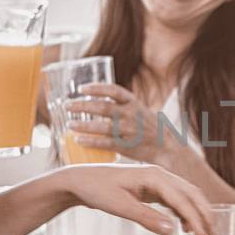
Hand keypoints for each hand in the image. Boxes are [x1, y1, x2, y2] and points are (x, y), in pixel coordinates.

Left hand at [56, 163, 213, 234]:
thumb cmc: (97, 190)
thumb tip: (171, 230)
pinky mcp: (151, 187)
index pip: (182, 198)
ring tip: (203, 233)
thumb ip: (146, 218)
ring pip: (185, 195)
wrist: (80, 180)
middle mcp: (159, 174)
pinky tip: (186, 226)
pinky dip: (184, 211)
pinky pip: (175, 198)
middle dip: (203, 213)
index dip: (195, 217)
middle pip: (191, 193)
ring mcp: (156, 180)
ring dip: (196, 212)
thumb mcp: (120, 206)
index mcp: (154, 175)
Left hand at [62, 83, 176, 163]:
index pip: (114, 90)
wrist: (167, 147)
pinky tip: (78, 140)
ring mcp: (129, 131)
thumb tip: (96, 102)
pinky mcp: (126, 146)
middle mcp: (131, 115)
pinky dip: (90, 141)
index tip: (82, 88)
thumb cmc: (150, 128)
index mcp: (134, 103)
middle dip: (82, 106)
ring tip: (70, 124)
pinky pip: (105, 143)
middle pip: (103, 107)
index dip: (97, 88)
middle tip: (67, 106)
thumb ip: (122, 106)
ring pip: (101, 126)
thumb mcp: (140, 110)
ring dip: (83, 125)